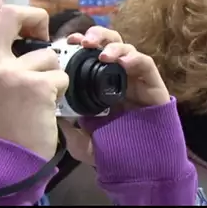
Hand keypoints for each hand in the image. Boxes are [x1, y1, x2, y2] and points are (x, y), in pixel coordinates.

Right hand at [0, 5, 68, 158]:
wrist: (8, 158)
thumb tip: (22, 36)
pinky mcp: (35, 86)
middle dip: (35, 18)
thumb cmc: (1, 124)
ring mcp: (11, 73)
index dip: (15, 18)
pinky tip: (48, 106)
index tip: (28, 34)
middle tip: (45, 36)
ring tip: (43, 95)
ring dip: (53, 73)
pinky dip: (61, 90)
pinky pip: (61, 75)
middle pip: (11, 13)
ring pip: (47, 54)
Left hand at [57, 26, 169, 164]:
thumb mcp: (81, 141)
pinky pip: (146, 63)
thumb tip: (52, 109)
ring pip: (126, 48)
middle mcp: (118, 78)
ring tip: (101, 53)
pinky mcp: (154, 85)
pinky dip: (134, 58)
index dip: (77, 46)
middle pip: (107, 44)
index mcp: (99, 86)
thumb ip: (68, 126)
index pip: (89, 56)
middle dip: (95, 37)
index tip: (64, 44)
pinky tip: (122, 63)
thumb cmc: (114, 154)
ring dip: (112, 45)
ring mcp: (136, 81)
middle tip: (81, 41)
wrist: (142, 170)